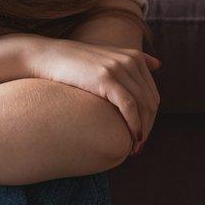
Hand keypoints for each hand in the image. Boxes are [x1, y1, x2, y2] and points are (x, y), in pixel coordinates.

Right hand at [25, 36, 160, 153]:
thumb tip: (159, 64)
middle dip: (148, 126)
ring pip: (143, 106)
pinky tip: (130, 138)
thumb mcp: (106, 56)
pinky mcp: (106, 78)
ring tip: (134, 148)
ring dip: (142, 130)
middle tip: (138, 146)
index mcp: (134, 56)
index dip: (150, 117)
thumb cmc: (73, 62)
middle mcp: (130, 60)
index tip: (141, 135)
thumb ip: (132, 60)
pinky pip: (129, 106)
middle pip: (150, 101)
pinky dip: (133, 124)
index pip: (152, 94)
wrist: (46, 57)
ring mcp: (119, 68)